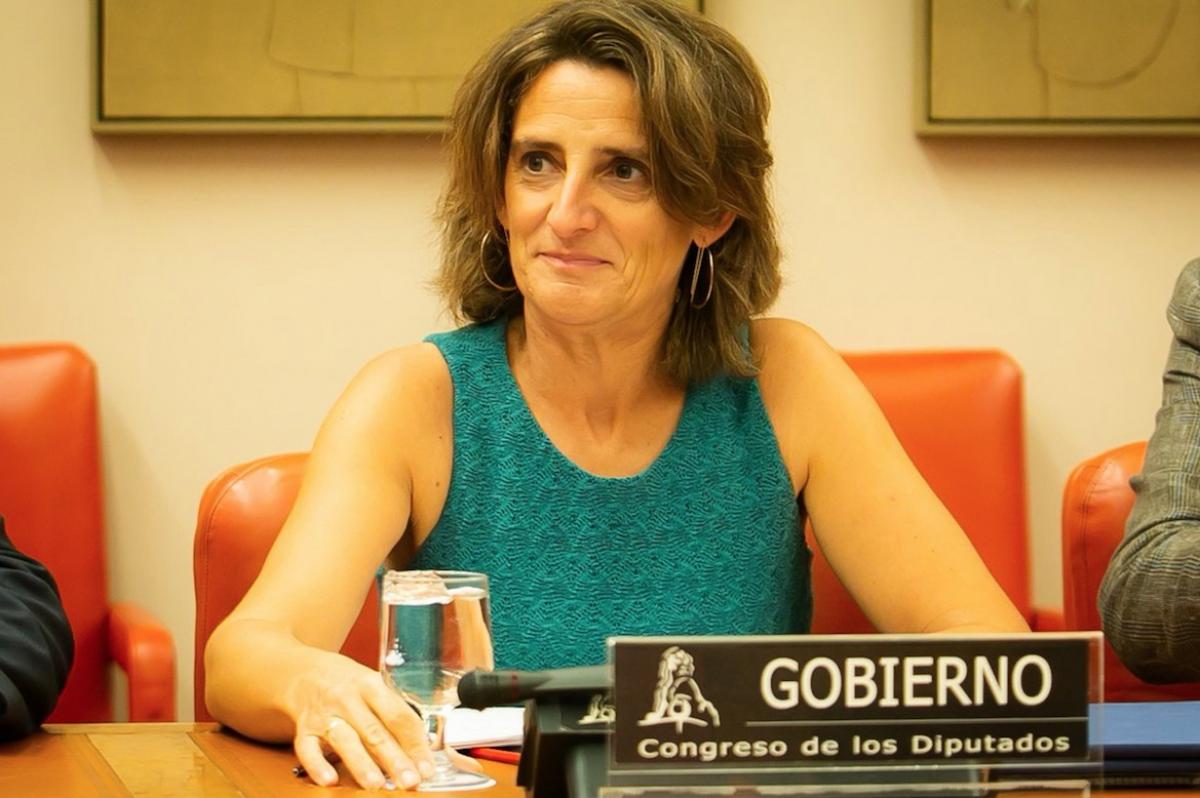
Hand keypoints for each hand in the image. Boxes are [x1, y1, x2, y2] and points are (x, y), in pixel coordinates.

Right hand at [289, 652, 435, 789]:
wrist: (305, 672)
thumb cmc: (349, 683)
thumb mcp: (374, 686)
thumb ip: (394, 713)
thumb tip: (422, 749)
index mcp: (371, 685)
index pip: (398, 716)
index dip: (415, 743)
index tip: (427, 767)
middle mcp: (347, 698)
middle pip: (374, 732)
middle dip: (394, 759)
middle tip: (410, 781)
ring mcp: (323, 714)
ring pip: (344, 740)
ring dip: (361, 764)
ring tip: (377, 784)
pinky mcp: (303, 729)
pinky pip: (308, 749)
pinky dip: (318, 766)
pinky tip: (330, 780)